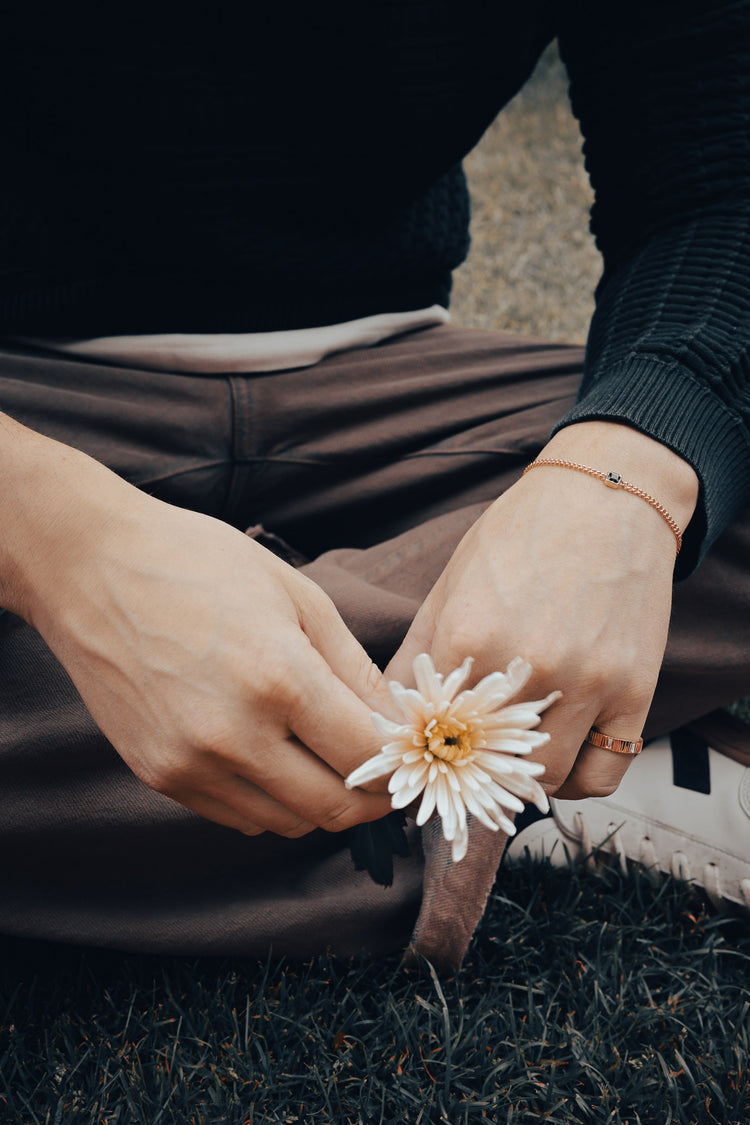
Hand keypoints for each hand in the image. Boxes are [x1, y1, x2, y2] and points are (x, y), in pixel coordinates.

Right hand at [3, 424, 391, 836]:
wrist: (92, 569)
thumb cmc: (200, 565)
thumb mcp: (298, 596)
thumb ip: (354, 669)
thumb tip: (393, 724)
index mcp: (277, 677)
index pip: (364, 757)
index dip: (398, 762)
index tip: (408, 754)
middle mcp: (232, 733)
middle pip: (330, 807)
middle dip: (369, 798)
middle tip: (381, 776)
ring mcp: (189, 762)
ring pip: (286, 822)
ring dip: (319, 804)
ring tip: (327, 764)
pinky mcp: (158, 775)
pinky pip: (237, 815)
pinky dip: (270, 801)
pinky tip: (274, 760)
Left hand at [385, 422, 698, 801]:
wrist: (607, 494)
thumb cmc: (521, 533)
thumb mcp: (451, 583)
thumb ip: (415, 653)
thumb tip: (384, 716)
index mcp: (469, 636)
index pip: (427, 731)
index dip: (421, 748)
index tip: (422, 755)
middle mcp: (528, 666)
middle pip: (484, 766)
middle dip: (470, 770)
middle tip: (468, 763)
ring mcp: (587, 683)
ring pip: (545, 779)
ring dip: (524, 779)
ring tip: (513, 756)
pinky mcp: (634, 691)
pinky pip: (605, 773)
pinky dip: (580, 778)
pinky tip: (564, 751)